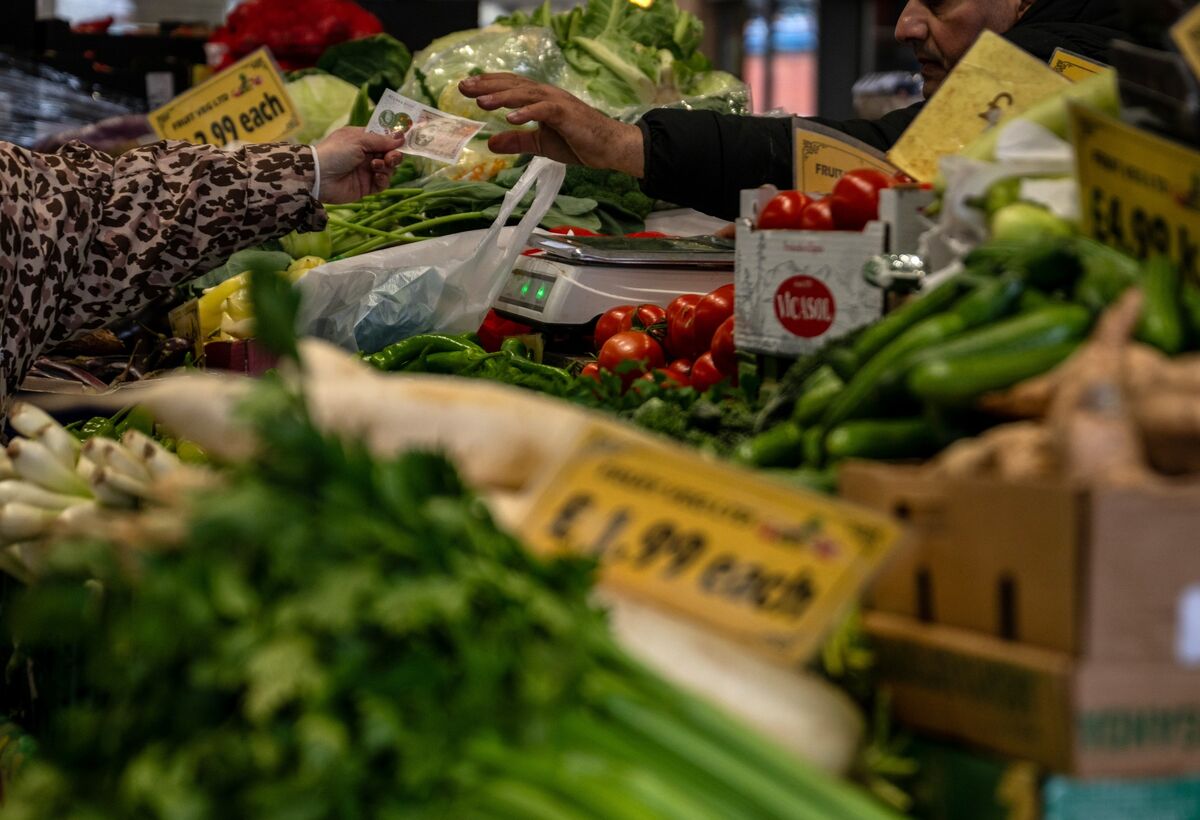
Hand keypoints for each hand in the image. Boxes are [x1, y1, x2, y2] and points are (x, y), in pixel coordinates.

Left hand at [313, 127, 405, 203]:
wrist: (319, 177)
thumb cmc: (336, 152)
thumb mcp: (358, 140)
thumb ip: (381, 140)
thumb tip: (401, 136)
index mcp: (362, 139)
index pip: (383, 138)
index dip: (394, 139)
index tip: (404, 140)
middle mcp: (366, 154)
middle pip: (389, 154)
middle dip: (393, 155)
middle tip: (391, 157)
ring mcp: (367, 171)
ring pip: (388, 169)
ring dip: (387, 166)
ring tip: (376, 166)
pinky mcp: (367, 187)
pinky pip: (383, 183)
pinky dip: (383, 179)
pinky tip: (376, 176)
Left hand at [459, 73, 645, 177]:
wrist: (610, 147)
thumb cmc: (579, 142)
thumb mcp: (541, 144)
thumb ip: (517, 141)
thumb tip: (491, 142)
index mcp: (540, 99)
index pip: (510, 87)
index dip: (488, 85)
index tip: (466, 87)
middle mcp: (546, 95)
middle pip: (513, 85)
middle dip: (487, 86)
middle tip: (463, 87)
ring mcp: (557, 102)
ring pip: (525, 94)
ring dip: (502, 97)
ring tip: (481, 102)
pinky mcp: (567, 114)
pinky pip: (544, 110)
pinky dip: (528, 112)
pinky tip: (511, 117)